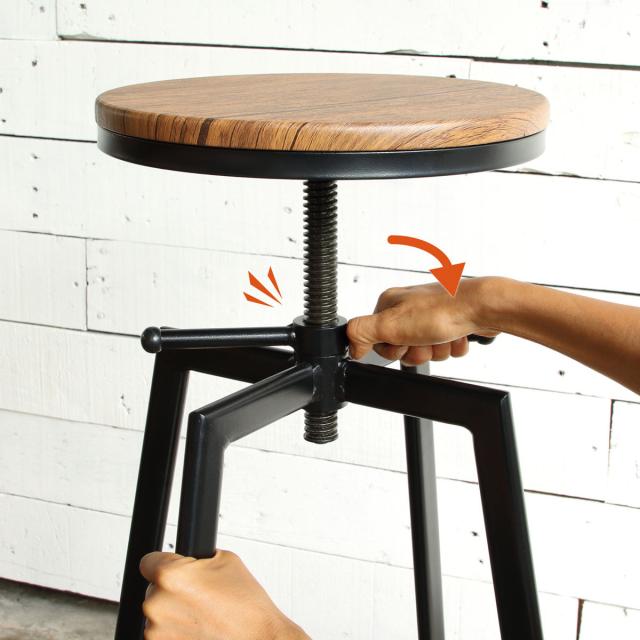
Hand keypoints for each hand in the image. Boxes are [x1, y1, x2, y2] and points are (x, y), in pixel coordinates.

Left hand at [140, 549, 309, 639]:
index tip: (173, 569)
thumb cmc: (245, 606)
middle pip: (153, 589)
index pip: (148, 561)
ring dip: (173, 614)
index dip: (164, 563)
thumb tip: (185, 560)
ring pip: (157, 614)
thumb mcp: (226, 560)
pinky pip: (162, 635)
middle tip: (198, 596)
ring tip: (202, 616)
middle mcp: (157, 604)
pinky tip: (198, 630)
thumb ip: (196, 559)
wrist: (258, 639)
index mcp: (171, 576)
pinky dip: (176, 633)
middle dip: (172, 591)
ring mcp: (156, 632)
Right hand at [347, 277, 498, 364]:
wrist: (484, 308)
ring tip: (444, 336)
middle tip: (426, 340)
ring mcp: (431, 315)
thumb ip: (362, 333)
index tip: (404, 341)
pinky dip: (452, 346)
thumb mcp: (391, 324)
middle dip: (417, 351)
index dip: (393, 348)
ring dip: (437, 350)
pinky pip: (445, 348)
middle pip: (403, 348)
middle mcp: (410, 307)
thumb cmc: (443, 310)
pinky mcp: (450, 323)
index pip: (378, 340)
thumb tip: (350, 345)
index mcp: (391, 304)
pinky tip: (456, 336)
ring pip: (426, 350)